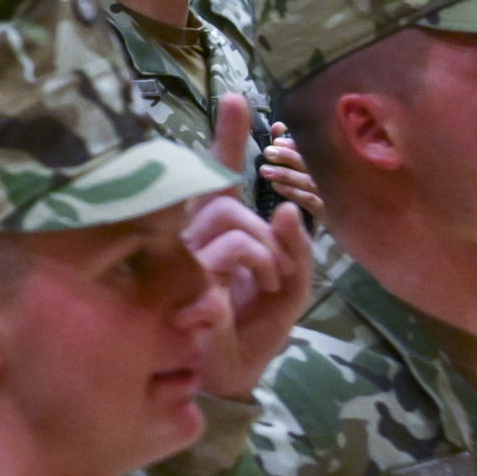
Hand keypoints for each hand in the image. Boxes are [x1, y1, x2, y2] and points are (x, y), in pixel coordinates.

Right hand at [184, 95, 314, 400]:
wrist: (231, 377)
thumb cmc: (255, 330)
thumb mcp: (292, 285)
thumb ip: (294, 247)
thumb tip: (281, 208)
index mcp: (212, 232)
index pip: (215, 177)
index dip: (227, 138)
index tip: (236, 98)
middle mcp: (189, 235)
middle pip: (230, 197)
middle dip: (269, 231)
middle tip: (275, 272)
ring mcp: (182, 253)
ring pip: (235, 217)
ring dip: (268, 250)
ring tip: (267, 285)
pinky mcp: (184, 273)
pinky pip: (235, 243)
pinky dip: (261, 262)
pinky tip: (254, 292)